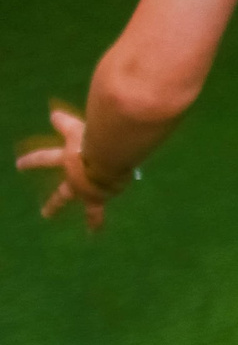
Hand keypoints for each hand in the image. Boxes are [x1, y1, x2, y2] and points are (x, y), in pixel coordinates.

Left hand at [16, 105, 117, 228]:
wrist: (111, 158)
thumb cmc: (94, 141)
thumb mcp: (78, 129)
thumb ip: (66, 124)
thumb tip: (52, 114)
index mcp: (68, 162)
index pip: (45, 158)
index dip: (32, 160)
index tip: (18, 165)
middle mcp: (76, 180)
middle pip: (63, 195)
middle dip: (54, 204)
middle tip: (46, 215)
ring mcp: (92, 191)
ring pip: (92, 209)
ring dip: (93, 220)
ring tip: (94, 230)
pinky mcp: (107, 196)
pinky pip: (109, 206)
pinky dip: (107, 213)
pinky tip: (112, 217)